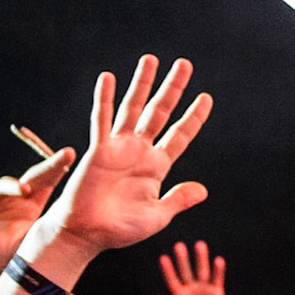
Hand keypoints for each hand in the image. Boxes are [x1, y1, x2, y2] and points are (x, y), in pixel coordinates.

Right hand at [0, 147, 76, 294]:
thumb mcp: (25, 247)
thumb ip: (41, 235)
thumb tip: (72, 230)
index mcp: (29, 206)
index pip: (47, 184)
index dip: (58, 170)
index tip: (73, 156)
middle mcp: (12, 197)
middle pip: (32, 176)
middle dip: (49, 165)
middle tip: (67, 155)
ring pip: (4, 184)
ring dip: (14, 186)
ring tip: (25, 191)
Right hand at [36, 56, 211, 260]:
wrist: (87, 234)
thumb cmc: (120, 229)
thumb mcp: (157, 216)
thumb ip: (178, 199)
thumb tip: (203, 190)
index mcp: (157, 166)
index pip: (180, 135)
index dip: (194, 117)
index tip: (206, 97)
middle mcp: (139, 151)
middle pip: (160, 112)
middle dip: (173, 88)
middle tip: (185, 64)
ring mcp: (118, 147)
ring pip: (133, 108)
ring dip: (142, 84)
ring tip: (150, 60)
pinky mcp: (97, 149)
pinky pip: (102, 120)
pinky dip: (104, 99)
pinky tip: (108, 78)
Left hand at [154, 240, 232, 294]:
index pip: (172, 280)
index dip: (167, 270)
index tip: (163, 258)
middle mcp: (190, 289)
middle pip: (186, 271)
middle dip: (182, 259)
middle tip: (179, 246)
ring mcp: (203, 289)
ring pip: (202, 270)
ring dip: (201, 258)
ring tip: (199, 245)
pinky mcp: (216, 292)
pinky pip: (217, 278)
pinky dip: (218, 270)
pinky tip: (218, 260)